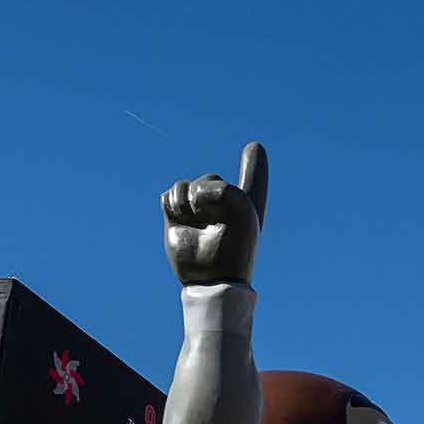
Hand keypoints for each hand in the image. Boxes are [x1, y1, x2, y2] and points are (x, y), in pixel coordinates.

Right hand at [162, 142, 267, 285]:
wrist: (211, 277)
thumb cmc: (234, 246)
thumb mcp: (241, 209)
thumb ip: (222, 188)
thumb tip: (191, 194)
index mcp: (244, 206)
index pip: (253, 180)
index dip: (254, 165)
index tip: (255, 147)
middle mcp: (220, 206)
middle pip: (210, 178)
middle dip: (207, 190)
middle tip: (214, 217)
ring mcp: (197, 212)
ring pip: (186, 185)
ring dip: (189, 197)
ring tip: (196, 218)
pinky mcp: (176, 217)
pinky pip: (169, 194)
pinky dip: (174, 201)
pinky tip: (181, 216)